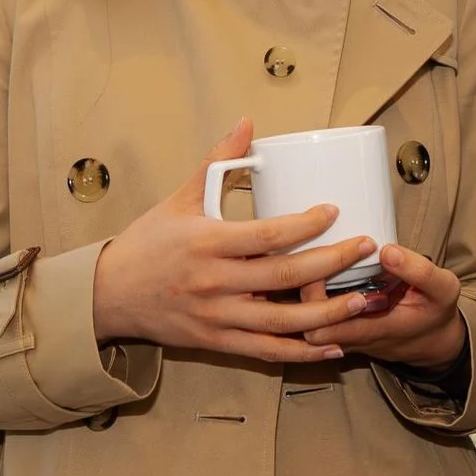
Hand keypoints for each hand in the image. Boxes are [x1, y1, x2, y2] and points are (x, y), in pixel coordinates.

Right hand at [90, 119, 384, 363]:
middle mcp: (215, 282)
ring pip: (282, 321)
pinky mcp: (217, 342)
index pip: (266, 234)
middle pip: (284, 276)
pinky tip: (334, 345)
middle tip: (366, 247)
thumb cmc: (148, 242)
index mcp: (208, 243)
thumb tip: (246, 123)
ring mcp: (217, 317)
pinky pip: (267, 352)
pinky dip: (303, 352)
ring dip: (328, 312)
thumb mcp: (180, 198)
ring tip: (363, 300)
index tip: (334, 210)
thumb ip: (217, 161)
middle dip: (332, 262)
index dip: (305, 225)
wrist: (109, 294)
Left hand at [297, 241, 466, 370]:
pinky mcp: (345, 331)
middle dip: (302, 293)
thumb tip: (386, 250)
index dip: (312, 296)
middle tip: (312, 258)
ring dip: (306, 295)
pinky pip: (318, 320)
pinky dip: (313, 298)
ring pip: (307, 323)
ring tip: (314, 261)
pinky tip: (320, 272)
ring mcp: (345, 337)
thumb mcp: (442, 289)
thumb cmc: (436, 313)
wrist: (435, 342)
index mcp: (372, 329)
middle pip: (304, 325)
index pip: (321, 327)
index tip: (322, 262)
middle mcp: (351, 338)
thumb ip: (418, 270)